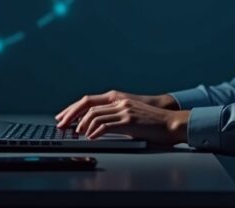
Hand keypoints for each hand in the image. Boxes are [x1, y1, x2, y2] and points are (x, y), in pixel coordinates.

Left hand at [55, 90, 178, 128]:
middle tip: (62, 126)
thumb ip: (113, 116)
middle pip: (88, 106)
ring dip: (82, 125)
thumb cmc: (151, 122)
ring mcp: (124, 110)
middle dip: (72, 116)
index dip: (72, 108)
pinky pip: (106, 125)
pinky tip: (91, 137)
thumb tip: (93, 127)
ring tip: (78, 133)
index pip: (88, 100)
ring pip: (95, 115)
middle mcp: (119, 101)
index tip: (62, 117)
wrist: (171, 122)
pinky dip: (95, 131)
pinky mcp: (130, 121)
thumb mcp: (130, 115)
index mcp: (117, 98)